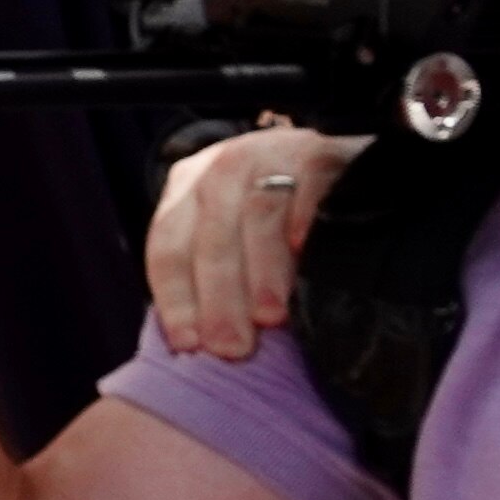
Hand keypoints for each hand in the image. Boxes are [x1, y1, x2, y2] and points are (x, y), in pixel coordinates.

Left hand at [147, 121, 365, 362]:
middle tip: (232, 347)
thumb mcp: (230, 231)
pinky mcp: (316, 151)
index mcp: (187, 188)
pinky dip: (304, 223)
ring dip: (261, 271)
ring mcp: (268, 154)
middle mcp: (220, 168)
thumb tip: (202, 345)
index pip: (167, 246)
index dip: (176, 298)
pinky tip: (307, 256)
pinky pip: (306, 191)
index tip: (188, 344)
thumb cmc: (273, 212)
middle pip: (209, 237)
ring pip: (255, 215)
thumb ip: (212, 272)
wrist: (332, 156)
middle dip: (218, 297)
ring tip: (269, 319)